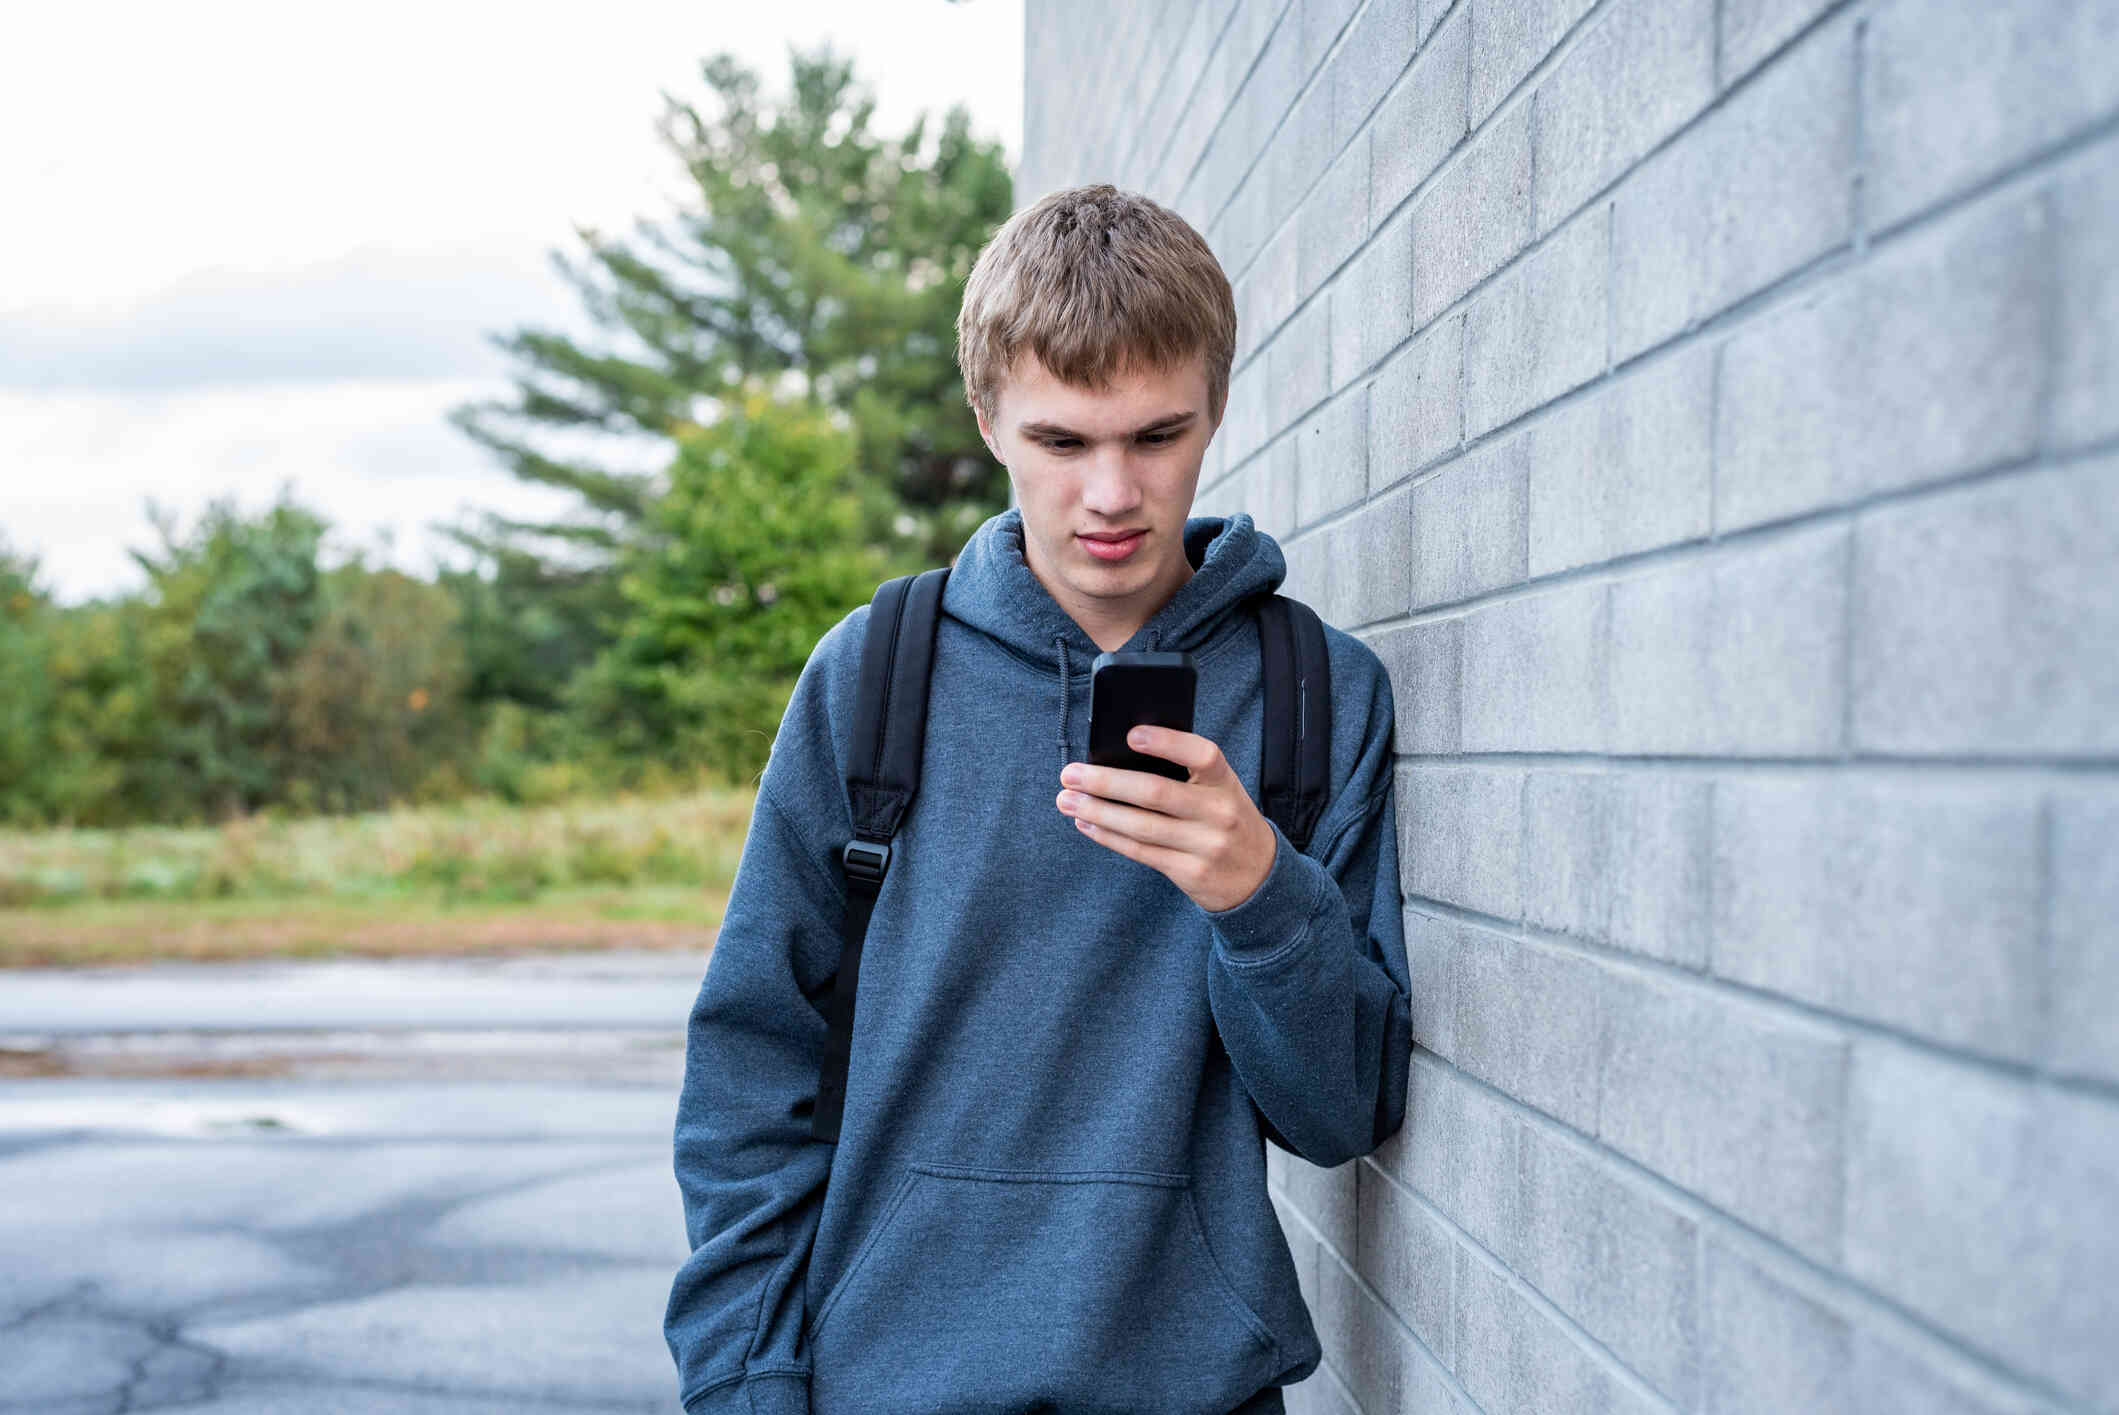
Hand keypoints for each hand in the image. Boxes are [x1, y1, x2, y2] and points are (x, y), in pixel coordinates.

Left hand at [1055, 724, 1277, 912]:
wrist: (1259, 875)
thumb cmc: (1227, 819)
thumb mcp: (1220, 790)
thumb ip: (1185, 774)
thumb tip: (1120, 757)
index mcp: (1226, 782)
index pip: (1202, 754)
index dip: (1167, 742)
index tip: (1130, 735)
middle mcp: (1218, 813)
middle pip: (1155, 793)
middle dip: (1106, 781)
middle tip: (1070, 773)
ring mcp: (1205, 845)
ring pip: (1140, 826)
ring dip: (1097, 811)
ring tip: (1067, 799)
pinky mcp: (1189, 873)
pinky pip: (1140, 851)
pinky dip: (1108, 836)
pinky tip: (1087, 823)